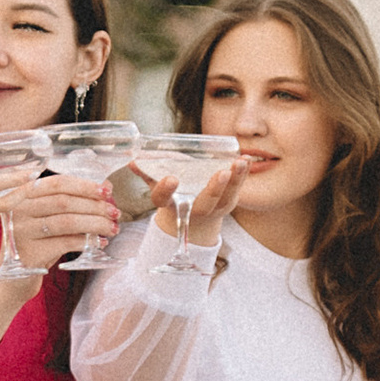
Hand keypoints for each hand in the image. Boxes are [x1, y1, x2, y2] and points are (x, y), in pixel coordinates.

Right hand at [0, 165, 118, 273]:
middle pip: (64, 202)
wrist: (14, 278)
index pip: (57, 183)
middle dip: (94, 206)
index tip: (107, 191)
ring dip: (95, 223)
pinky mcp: (30, 253)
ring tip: (113, 228)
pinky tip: (100, 242)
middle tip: (115, 212)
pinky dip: (87, 241)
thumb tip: (106, 186)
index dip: (84, 186)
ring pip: (67, 222)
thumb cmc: (37, 242)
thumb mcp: (50, 217)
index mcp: (22, 195)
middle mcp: (18, 211)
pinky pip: (66, 242)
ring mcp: (22, 232)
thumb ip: (73, 200)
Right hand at [134, 154, 248, 248]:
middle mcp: (194, 210)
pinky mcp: (228, 201)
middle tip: (222, 173)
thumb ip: (149, 173)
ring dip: (235, 180)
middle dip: (214, 189)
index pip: (166, 200)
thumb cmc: (176, 198)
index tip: (171, 179)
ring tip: (240, 163)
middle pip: (205, 203)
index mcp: (173, 206)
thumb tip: (133, 161)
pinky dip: (243, 175)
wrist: (195, 220)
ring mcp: (214, 208)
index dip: (166, 191)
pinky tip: (245, 160)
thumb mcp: (161, 189)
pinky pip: (237, 189)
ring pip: (225, 196)